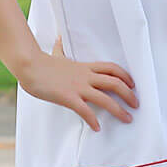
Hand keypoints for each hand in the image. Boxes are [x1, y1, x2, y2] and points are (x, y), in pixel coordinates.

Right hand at [18, 37, 138, 131]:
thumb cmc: (42, 63)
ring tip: (127, 119)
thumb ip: (61, 49)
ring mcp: (78, 87)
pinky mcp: (68, 97)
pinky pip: (85, 111)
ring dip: (119, 110)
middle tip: (137, 105)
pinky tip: (97, 127)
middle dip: (129, 94)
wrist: (30, 66)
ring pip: (105, 98)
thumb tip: (59, 38)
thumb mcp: (56, 54)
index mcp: (85, 67)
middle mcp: (85, 77)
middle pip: (115, 83)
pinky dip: (93, 120)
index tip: (133, 84)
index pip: (112, 68)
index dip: (125, 76)